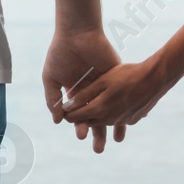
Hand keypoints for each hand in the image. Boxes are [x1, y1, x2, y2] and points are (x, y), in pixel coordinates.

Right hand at [42, 26, 126, 152]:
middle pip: (96, 117)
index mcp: (75, 93)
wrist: (77, 33)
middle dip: (97, 133)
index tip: (82, 136)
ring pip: (111, 109)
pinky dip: (128, 106)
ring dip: (114, 125)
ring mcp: (105, 84)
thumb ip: (53, 99)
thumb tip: (58, 121)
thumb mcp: (51, 78)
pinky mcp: (116, 75)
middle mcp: (91, 91)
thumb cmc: (61, 53)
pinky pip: (123, 94)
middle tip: (99, 149)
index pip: (80, 116)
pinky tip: (132, 119)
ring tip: (118, 139)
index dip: (81, 126)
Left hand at [62, 56, 172, 127]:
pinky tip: (114, 110)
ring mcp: (122, 121)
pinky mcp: (133, 119)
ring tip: (94, 117)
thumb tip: (67, 107)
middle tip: (76, 114)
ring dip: (97, 120)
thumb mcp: (103, 81)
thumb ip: (84, 95)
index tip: (64, 110)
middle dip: (81, 121)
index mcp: (99, 110)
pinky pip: (118, 120)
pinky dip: (113, 116)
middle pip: (89, 123)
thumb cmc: (128, 75)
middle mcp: (109, 120)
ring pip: (104, 123)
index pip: (76, 117)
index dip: (68, 114)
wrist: (157, 78)